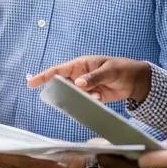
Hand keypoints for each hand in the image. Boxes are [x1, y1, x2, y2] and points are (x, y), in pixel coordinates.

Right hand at [27, 55, 151, 102]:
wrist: (135, 81)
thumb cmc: (121, 69)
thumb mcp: (108, 71)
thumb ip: (93, 77)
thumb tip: (78, 83)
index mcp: (80, 64)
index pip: (58, 70)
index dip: (44, 76)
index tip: (31, 84)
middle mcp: (80, 75)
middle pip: (64, 84)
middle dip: (65, 90)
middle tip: (75, 92)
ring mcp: (86, 87)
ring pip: (74, 94)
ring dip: (80, 97)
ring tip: (95, 93)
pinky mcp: (93, 97)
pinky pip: (85, 101)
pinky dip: (89, 102)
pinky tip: (100, 97)